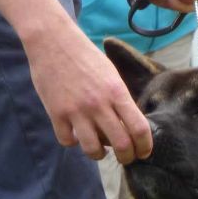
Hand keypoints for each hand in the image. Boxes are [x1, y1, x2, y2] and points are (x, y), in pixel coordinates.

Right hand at [22, 17, 151, 162]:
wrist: (53, 40)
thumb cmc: (86, 57)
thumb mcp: (112, 75)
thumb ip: (121, 100)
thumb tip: (131, 128)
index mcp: (117, 92)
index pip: (139, 129)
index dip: (145, 146)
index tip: (144, 152)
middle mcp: (99, 104)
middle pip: (121, 145)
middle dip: (127, 157)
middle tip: (126, 158)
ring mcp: (76, 110)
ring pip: (93, 150)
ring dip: (99, 155)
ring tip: (100, 150)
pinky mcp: (56, 113)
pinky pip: (68, 142)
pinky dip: (73, 142)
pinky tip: (76, 135)